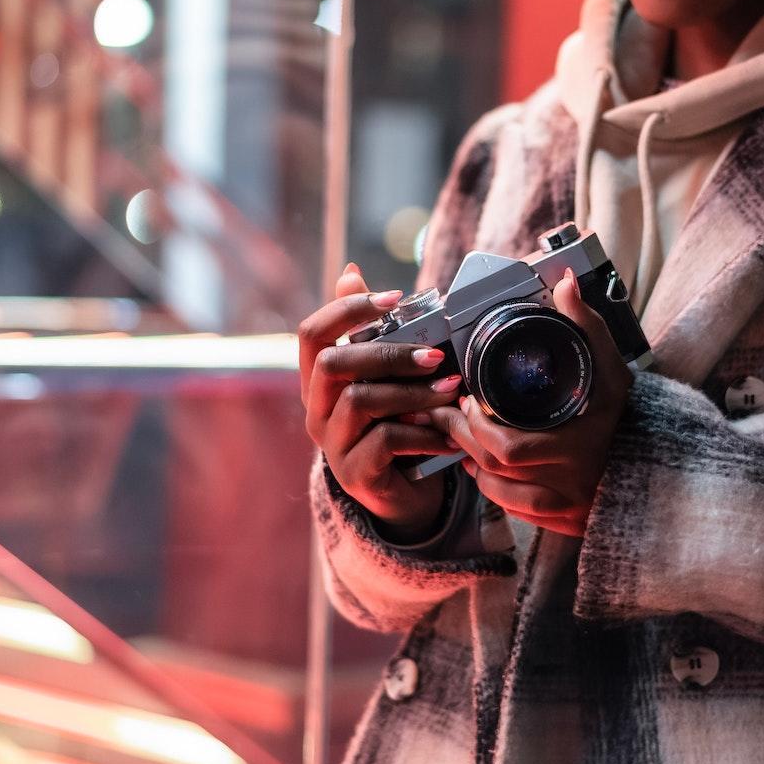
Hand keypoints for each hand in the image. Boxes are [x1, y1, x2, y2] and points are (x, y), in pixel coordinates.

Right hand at [298, 262, 465, 536]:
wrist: (402, 493)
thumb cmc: (393, 423)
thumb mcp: (383, 377)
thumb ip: (369, 332)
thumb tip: (351, 270)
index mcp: (318, 380)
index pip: (311, 333)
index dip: (347, 308)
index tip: (395, 298)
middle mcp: (315, 410)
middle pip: (333, 364)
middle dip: (388, 353)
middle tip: (435, 355)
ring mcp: (331, 444)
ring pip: (360, 401)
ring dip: (412, 393)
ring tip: (452, 392)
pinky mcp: (353, 473)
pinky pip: (385, 442)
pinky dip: (424, 434)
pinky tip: (450, 433)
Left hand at [423, 267, 631, 536]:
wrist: (662, 464)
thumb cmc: (630, 413)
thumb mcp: (611, 367)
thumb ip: (586, 325)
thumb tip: (565, 283)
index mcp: (581, 442)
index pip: (509, 447)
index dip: (479, 426)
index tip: (469, 401)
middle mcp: (573, 480)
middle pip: (496, 468)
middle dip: (464, 439)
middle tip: (449, 415)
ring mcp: (568, 505)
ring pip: (500, 493)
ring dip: (473, 464)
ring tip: (461, 439)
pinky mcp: (565, 521)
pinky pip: (516, 511)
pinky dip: (493, 490)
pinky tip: (484, 470)